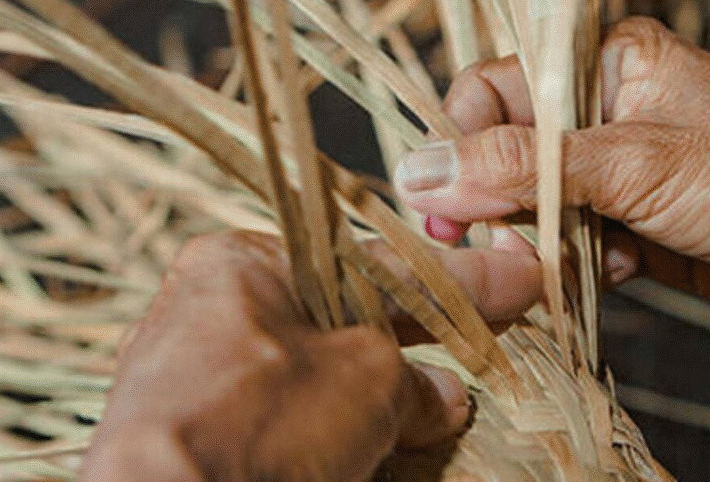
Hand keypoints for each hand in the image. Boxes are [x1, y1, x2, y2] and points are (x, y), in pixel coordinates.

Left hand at [79, 230, 541, 481]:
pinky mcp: (193, 433)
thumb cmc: (262, 420)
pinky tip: (370, 447)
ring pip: (309, 375)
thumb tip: (445, 398)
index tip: (516, 278)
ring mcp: (193, 377)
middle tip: (483, 339)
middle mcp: (207, 309)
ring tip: (435, 410)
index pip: (371, 263)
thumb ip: (414, 381)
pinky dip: (330, 431)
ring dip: (372, 394)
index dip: (455, 277)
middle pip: (337, 317)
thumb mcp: (366, 382)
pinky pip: (280, 419)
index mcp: (240, 263)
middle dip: (412, 337)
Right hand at [394, 17, 709, 338]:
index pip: (495, 89)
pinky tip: (595, 279)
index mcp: (605, 64)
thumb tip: (423, 172)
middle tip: (480, 242)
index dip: (458, 140)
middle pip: (504, 153)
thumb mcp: (631, 162)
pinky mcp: (623, 226)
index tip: (438, 197)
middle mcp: (602, 112)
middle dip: (491, 201)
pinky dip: (565, 269)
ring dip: (530, 241)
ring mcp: (612, 173)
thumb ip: (520, 168)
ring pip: (530, 206)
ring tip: (546, 267)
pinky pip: (564, 246)